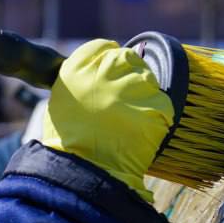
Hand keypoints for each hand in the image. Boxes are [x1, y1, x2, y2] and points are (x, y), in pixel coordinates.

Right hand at [40, 39, 176, 200]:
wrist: (84, 175)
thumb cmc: (69, 146)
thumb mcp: (60, 106)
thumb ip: (80, 83)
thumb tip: (102, 72)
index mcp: (76, 70)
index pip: (101, 48)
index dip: (108, 61)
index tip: (111, 77)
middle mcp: (104, 72)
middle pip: (128, 58)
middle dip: (130, 76)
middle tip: (125, 103)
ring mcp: (131, 88)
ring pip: (148, 80)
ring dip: (143, 98)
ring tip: (130, 122)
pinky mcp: (153, 106)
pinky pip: (163, 104)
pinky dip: (155, 119)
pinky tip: (140, 133)